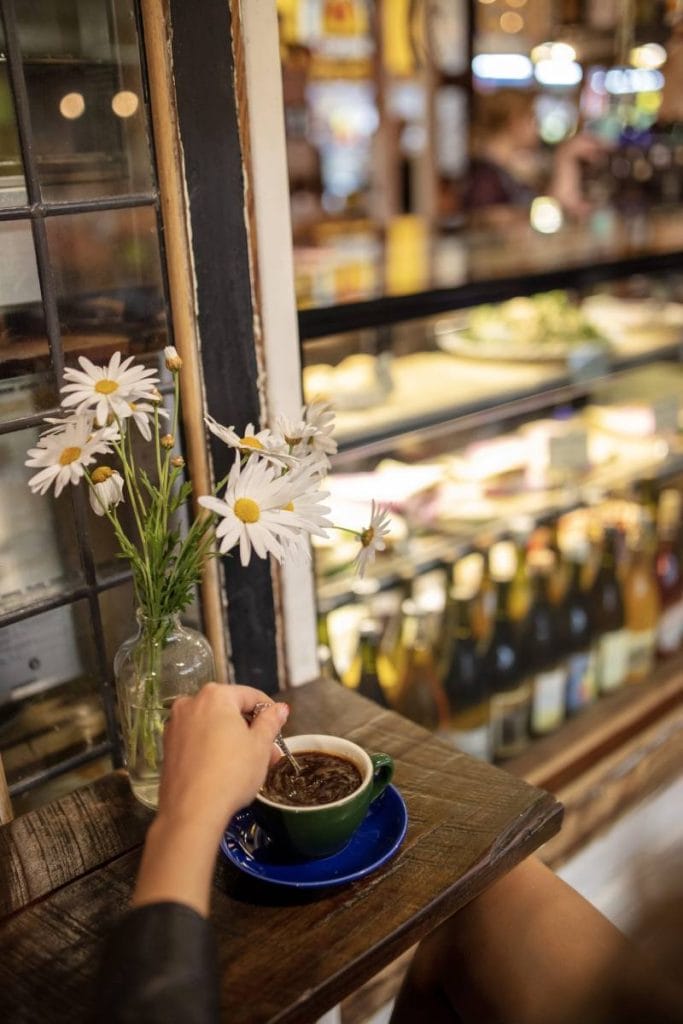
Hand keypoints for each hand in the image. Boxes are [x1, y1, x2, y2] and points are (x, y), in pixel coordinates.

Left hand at [132, 683, 288, 915]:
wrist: (191, 812)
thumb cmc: (232, 773)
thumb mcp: (259, 746)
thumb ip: (270, 722)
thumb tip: (280, 708)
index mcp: (215, 695)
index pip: (250, 696)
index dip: (269, 711)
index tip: (280, 728)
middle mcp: (190, 703)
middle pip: (229, 711)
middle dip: (252, 730)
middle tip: (270, 753)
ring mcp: (175, 726)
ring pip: (213, 726)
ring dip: (234, 740)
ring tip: (252, 764)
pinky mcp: (167, 747)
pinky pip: (198, 740)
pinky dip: (214, 748)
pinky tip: (227, 769)